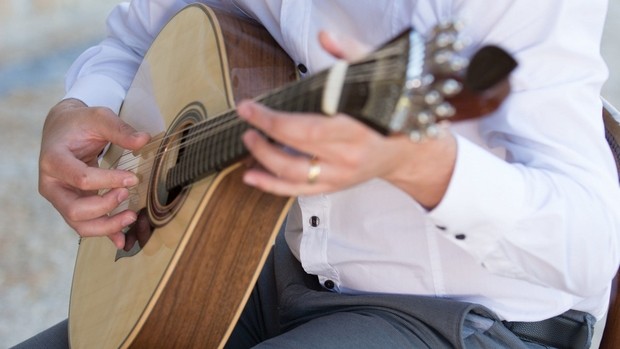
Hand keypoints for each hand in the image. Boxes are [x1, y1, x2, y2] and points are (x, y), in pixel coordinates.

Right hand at [38, 99, 149, 247]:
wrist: (63, 129)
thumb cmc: (79, 123)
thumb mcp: (98, 117)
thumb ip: (120, 129)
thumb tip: (144, 140)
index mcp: (53, 160)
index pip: (81, 178)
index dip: (109, 181)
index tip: (133, 178)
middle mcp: (51, 184)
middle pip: (74, 210)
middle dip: (105, 207)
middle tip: (128, 195)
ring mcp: (60, 198)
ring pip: (79, 224)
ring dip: (106, 226)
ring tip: (131, 216)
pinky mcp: (71, 204)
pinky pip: (86, 225)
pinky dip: (104, 233)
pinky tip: (122, 238)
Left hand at [238, 32, 456, 207]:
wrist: (408, 152)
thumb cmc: (391, 115)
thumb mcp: (378, 80)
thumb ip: (351, 56)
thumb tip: (325, 37)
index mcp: (357, 131)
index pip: (307, 129)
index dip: (274, 120)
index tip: (251, 107)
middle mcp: (348, 158)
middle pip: (296, 152)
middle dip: (264, 134)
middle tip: (247, 118)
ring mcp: (340, 176)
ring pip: (294, 176)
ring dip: (264, 159)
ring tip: (249, 140)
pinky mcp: (335, 186)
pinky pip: (299, 191)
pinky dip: (272, 185)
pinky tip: (253, 176)